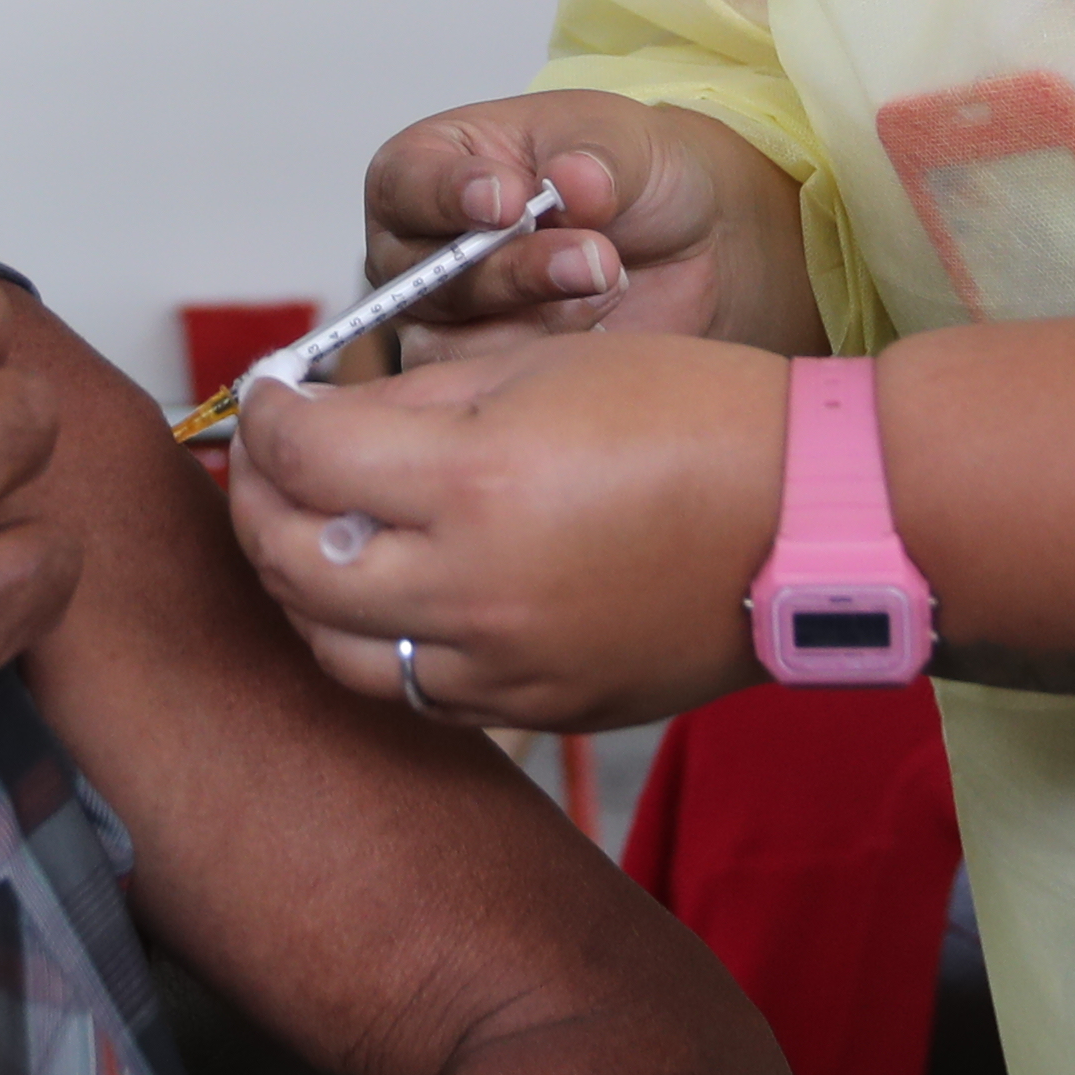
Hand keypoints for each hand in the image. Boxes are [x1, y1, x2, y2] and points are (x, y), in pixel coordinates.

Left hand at [223, 325, 783, 733]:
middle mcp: (475, 587)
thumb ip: (412, 398)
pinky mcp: (539, 708)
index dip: (263, 414)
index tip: (266, 395)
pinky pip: (414, 691)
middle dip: (256, 499)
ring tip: (311, 533)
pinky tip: (388, 593)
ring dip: (301, 587)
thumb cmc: (698, 417)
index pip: (303, 454)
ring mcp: (505, 664)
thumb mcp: (541, 367)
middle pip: (292, 560)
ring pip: (334, 649)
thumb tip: (318, 416)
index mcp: (474, 480)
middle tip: (263, 461)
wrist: (818, 518)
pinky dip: (377, 643)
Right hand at [353, 94, 820, 363]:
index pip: (407, 184)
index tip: (514, 202)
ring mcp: (444, 321)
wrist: (682, 241)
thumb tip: (570, 181)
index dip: (452, 196)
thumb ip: (595, 159)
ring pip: (458, 344)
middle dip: (518, 268)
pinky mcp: (481, 374)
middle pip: (429, 277)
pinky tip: (605, 324)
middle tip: (595, 255)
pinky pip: (495, 389)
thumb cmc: (625, 173)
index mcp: (426, 166)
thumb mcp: (623, 141)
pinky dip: (557, 358)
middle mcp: (418, 249)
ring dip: (545, 318)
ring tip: (612, 281)